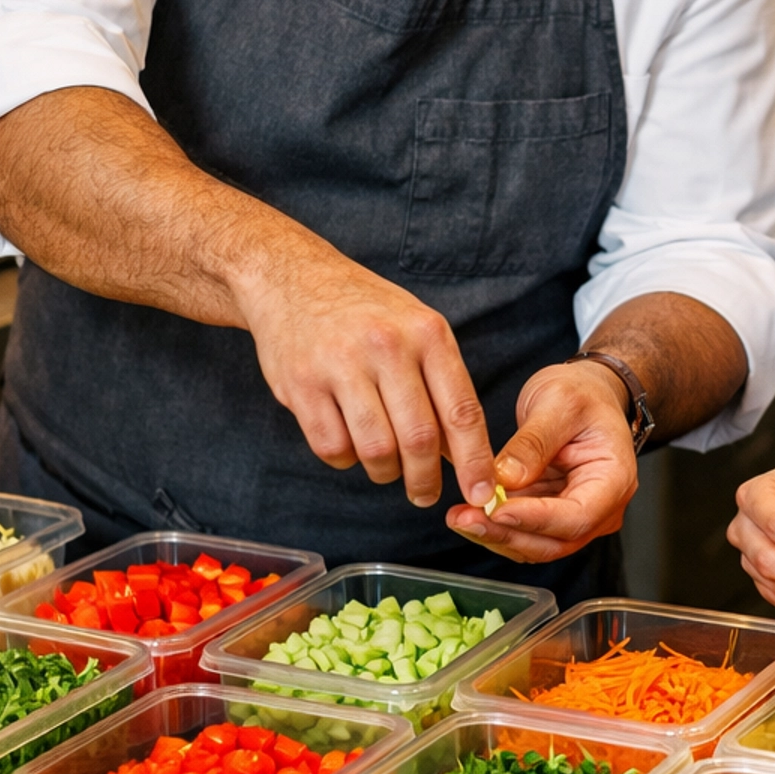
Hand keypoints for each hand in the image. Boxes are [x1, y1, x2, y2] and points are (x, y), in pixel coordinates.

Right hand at [238, 241, 494, 510]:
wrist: (292, 278)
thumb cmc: (367, 312)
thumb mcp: (417, 331)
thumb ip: (443, 387)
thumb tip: (464, 456)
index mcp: (427, 333)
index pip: (461, 411)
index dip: (474, 461)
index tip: (482, 494)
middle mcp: (386, 345)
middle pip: (418, 439)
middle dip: (426, 480)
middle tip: (425, 495)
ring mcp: (340, 363)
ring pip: (376, 450)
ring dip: (385, 473)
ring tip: (386, 467)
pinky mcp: (300, 384)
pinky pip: (332, 447)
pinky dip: (345, 459)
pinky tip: (348, 442)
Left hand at [446, 361, 636, 562]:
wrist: (586, 393)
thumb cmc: (582, 393)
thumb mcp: (557, 402)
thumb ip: (533, 442)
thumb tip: (507, 478)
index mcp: (614, 478)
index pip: (578, 515)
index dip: (535, 519)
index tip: (497, 510)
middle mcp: (601, 506)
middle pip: (555, 540)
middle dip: (506, 532)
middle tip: (465, 518)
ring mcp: (577, 515)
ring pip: (536, 544)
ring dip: (496, 534)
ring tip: (460, 516)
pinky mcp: (552, 514)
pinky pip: (525, 532)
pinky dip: (496, 527)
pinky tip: (469, 513)